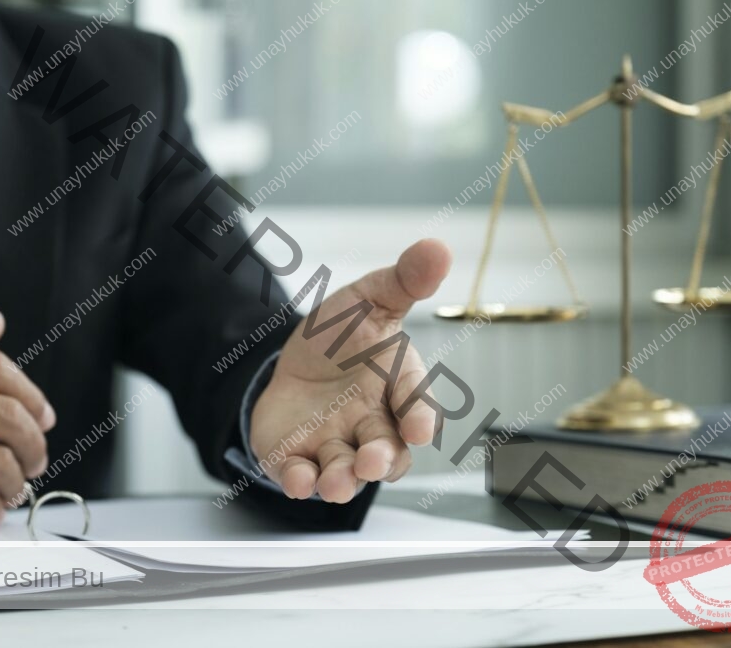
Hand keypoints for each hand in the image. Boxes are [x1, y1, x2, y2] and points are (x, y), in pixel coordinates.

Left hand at [250, 239, 451, 502]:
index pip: (416, 405)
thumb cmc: (344, 337)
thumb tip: (438, 247)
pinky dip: (300, 482)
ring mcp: (336, 445)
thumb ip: (403, 281)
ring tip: (336, 482)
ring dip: (343, 481)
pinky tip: (297, 480)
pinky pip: (302, 476)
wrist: (293, 362)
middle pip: (386, 450)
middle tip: (372, 461)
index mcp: (396, 386)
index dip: (420, 418)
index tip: (421, 429)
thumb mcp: (369, 300)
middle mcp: (372, 424)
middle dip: (381, 458)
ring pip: (347, 472)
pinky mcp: (299, 458)